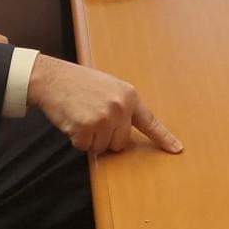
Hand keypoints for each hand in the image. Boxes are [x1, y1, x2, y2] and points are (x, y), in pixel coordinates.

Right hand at [27, 56, 182, 154]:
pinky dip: (77, 139)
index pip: (150, 122)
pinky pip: (85, 147)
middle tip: (92, 117)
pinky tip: (72, 121)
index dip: (163, 138)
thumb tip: (127, 133)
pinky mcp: (86, 127)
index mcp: (129, 95)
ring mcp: (104, 117)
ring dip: (90, 138)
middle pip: (121, 143)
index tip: (176, 150)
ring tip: (81, 115)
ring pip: (102, 147)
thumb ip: (122, 107)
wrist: (52, 78)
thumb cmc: (79, 83)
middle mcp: (120, 107)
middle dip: (106, 137)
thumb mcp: (109, 88)